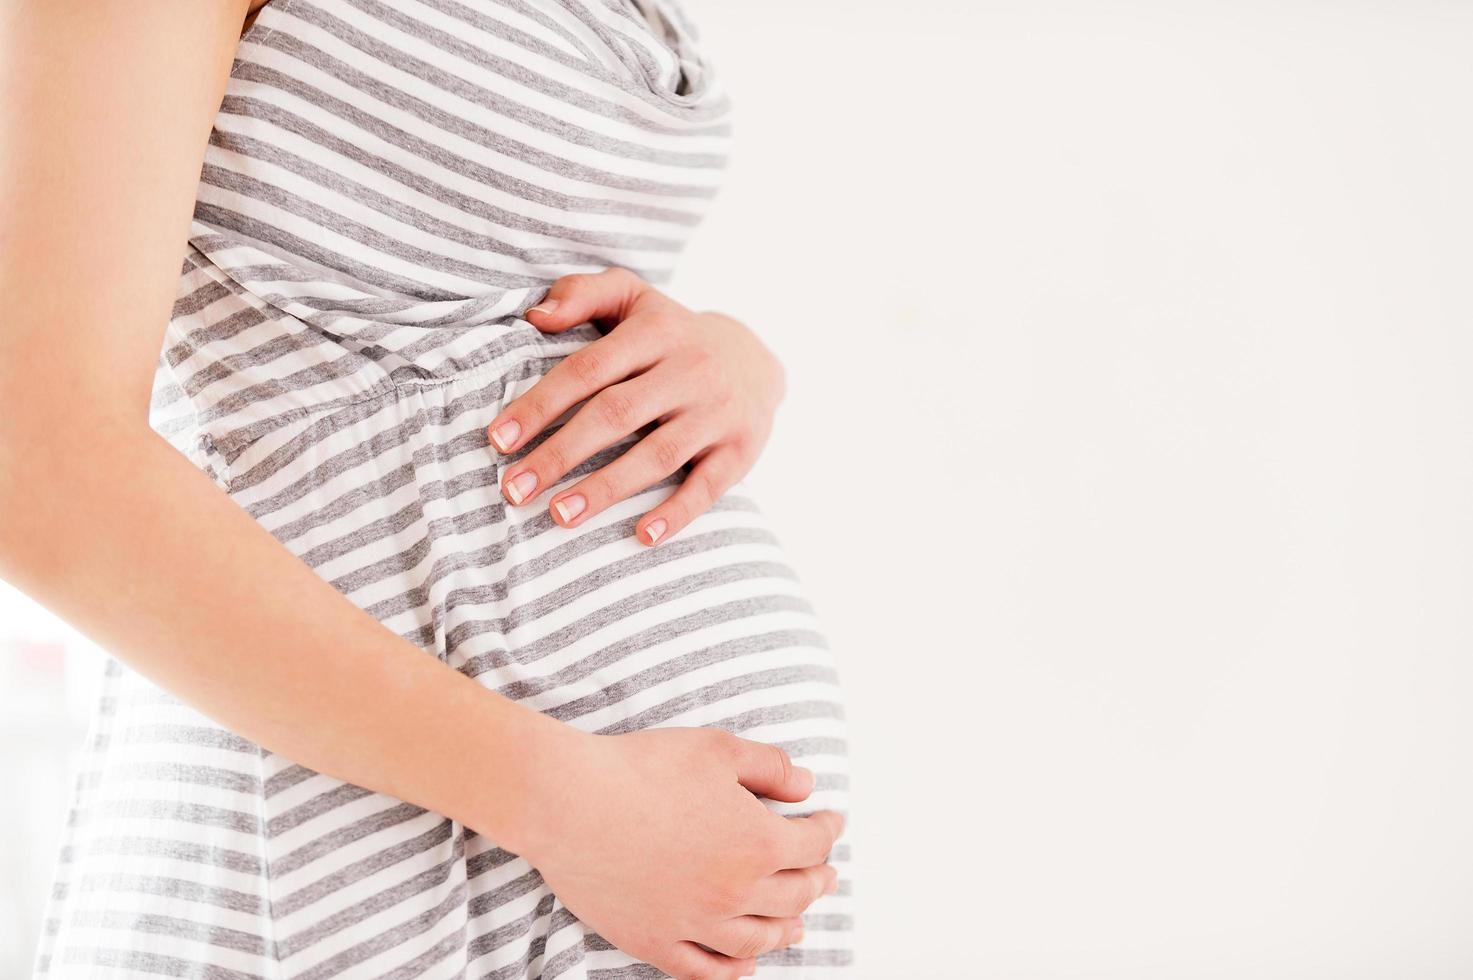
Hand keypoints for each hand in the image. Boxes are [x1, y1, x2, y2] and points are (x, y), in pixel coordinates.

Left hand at [486, 268, 785, 546]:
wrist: (756, 361)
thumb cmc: (671, 335)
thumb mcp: (634, 298)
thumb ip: (583, 294)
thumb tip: (534, 317)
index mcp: (656, 331)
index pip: (589, 368)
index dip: (541, 404)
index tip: (499, 440)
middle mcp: (691, 370)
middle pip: (617, 414)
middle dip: (561, 454)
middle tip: (513, 490)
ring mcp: (718, 413)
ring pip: (657, 455)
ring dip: (606, 489)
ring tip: (559, 516)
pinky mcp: (740, 450)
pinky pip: (708, 487)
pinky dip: (676, 513)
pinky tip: (641, 536)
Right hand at [514, 726, 843, 979]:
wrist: (570, 802)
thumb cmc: (641, 769)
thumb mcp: (717, 749)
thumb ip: (770, 768)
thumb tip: (807, 786)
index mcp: (758, 843)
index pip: (812, 844)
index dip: (827, 830)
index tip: (830, 822)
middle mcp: (735, 892)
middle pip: (794, 896)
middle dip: (816, 881)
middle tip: (824, 873)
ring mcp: (695, 924)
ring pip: (757, 940)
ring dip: (786, 930)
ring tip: (797, 923)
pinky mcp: (656, 942)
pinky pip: (706, 971)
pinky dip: (734, 971)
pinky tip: (745, 964)